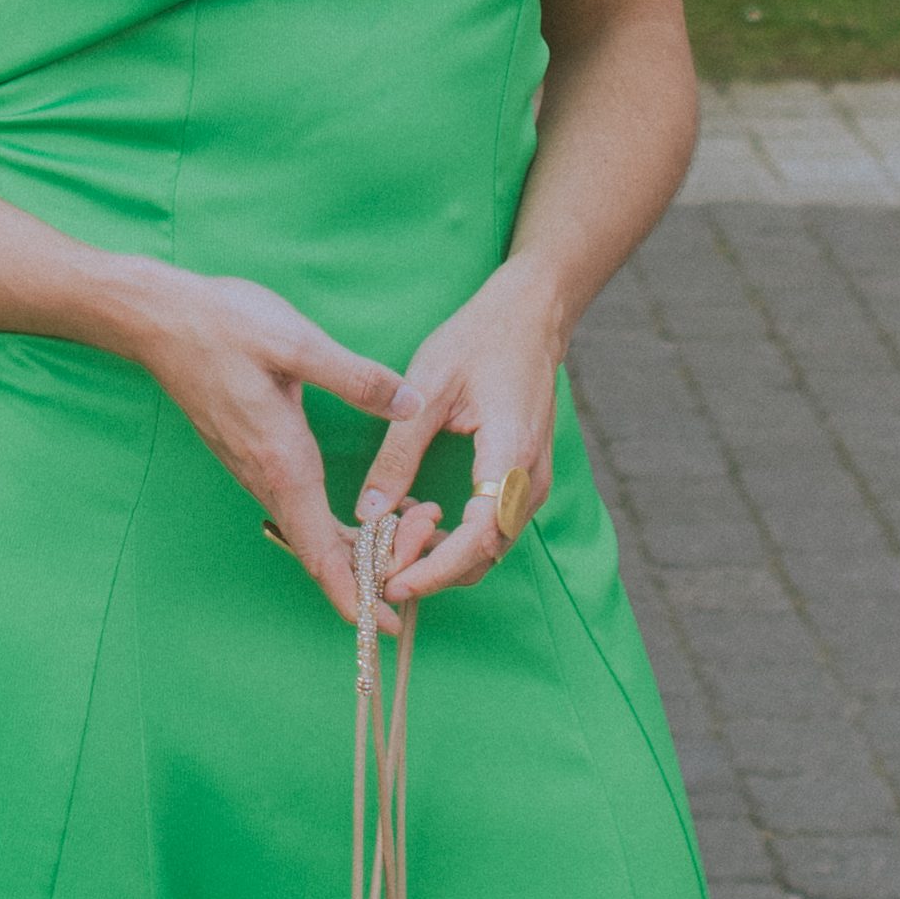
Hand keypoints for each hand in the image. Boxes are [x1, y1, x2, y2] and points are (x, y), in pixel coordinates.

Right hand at [112, 264, 415, 620]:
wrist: (159, 319)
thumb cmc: (224, 327)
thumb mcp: (297, 343)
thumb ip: (357, 378)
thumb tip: (411, 403)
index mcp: (282, 462)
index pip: (320, 551)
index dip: (355, 595)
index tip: (385, 626)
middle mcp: (267, 477)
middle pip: (321, 550)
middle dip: (373, 569)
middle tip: (427, 553)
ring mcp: (256, 468)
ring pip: (311, 530)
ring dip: (359, 546)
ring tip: (413, 532)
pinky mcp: (253, 454)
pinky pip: (300, 507)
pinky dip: (338, 522)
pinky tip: (369, 509)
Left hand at [360, 261, 562, 605]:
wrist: (530, 316)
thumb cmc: (479, 340)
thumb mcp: (428, 389)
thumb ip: (398, 454)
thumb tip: (367, 512)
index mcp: (510, 455)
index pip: (477, 539)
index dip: (434, 569)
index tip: (391, 582)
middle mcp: (530, 480)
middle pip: (484, 555)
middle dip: (430, 570)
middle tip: (377, 562)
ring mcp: (532, 482)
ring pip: (488, 547)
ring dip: (440, 555)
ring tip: (388, 536)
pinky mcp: (523, 479)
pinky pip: (491, 527)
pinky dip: (454, 537)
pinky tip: (415, 514)